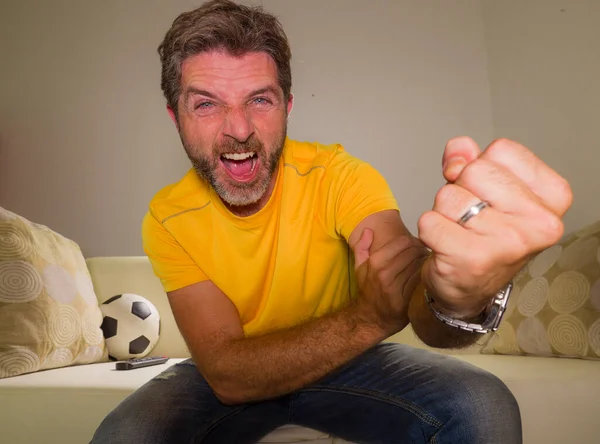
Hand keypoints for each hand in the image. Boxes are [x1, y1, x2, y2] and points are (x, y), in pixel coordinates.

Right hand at [351, 227, 427, 334]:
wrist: (370, 318)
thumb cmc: (368, 290)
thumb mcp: (359, 268)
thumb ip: (362, 247)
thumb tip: (368, 230)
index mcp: (375, 263)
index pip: (403, 242)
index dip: (412, 241)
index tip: (415, 245)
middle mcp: (385, 274)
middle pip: (413, 253)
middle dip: (421, 251)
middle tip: (424, 253)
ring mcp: (396, 288)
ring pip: (419, 266)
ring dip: (426, 262)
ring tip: (427, 263)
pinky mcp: (406, 300)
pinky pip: (421, 281)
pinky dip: (425, 276)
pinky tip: (426, 277)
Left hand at [418, 137, 572, 317]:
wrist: (467, 288)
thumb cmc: (480, 233)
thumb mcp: (483, 187)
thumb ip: (471, 157)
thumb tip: (459, 151)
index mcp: (553, 196)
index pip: (502, 149)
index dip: (480, 165)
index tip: (485, 192)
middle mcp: (540, 222)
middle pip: (474, 170)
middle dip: (460, 189)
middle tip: (470, 218)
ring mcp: (509, 243)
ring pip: (448, 196)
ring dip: (443, 212)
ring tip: (460, 233)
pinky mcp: (474, 259)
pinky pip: (429, 221)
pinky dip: (429, 231)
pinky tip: (446, 247)